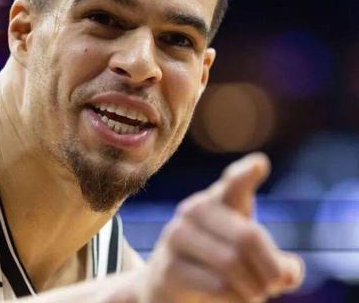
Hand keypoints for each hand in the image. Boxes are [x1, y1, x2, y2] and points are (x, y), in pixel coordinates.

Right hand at [140, 153, 303, 302]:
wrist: (165, 285)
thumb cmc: (216, 265)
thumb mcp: (250, 258)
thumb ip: (277, 264)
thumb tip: (289, 273)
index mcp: (219, 200)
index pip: (234, 184)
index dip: (245, 175)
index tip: (259, 164)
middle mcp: (196, 210)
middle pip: (247, 238)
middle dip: (270, 269)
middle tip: (276, 287)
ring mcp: (178, 236)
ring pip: (231, 263)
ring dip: (254, 288)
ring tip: (256, 295)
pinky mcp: (169, 267)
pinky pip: (217, 285)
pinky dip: (236, 298)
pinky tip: (234, 298)